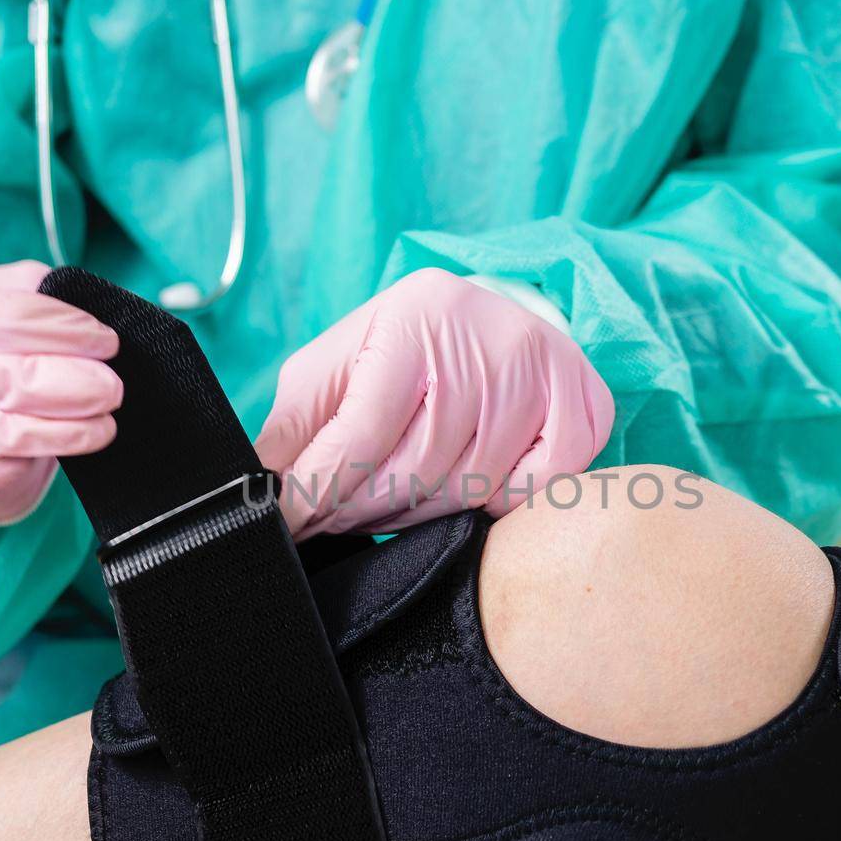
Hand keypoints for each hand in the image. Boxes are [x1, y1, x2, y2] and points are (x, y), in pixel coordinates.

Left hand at [254, 269, 612, 537]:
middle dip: (363, 508)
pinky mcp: (586, 406)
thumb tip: (254, 489)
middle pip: (415, 470)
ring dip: (420, 512)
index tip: (289, 525)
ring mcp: (545, 371)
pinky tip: (470, 483)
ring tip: (397, 500)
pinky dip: (494, 505)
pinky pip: (530, 495)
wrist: (491, 317)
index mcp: (417, 316)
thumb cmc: (402, 350)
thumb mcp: (338, 366)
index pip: (362, 433)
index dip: (318, 492)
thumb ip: (297, 425)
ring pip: (468, 490)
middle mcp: (489, 335)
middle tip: (338, 518)